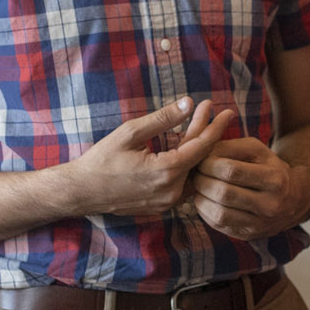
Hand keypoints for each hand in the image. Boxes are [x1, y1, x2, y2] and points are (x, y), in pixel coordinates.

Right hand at [67, 98, 235, 216]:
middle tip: (206, 110)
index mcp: (166, 171)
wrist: (82, 191)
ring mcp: (169, 202)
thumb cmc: (103, 159)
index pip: (202, 146)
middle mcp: (172, 191)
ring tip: (197, 126)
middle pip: (199, 158)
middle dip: (204, 132)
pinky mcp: (163, 207)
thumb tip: (188, 103)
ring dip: (196, 149)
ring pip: (193, 172)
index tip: (227, 111)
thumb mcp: (131, 133)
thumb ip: (163, 119)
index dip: (215, 126)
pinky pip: (183, 183)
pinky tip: (182, 147)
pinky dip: (186, 164)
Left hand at [188, 137, 309, 239]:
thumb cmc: (269, 168)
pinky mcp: (248, 236)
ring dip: (200, 198)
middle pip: (224, 193)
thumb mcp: (257, 150)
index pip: (232, 171)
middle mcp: (270, 205)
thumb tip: (202, 153)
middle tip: (196, 173)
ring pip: (219, 214)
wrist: (293, 199)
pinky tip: (204, 199)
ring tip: (198, 187)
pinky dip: (205, 211)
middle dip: (202, 181)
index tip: (202, 159)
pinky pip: (219, 225)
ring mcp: (259, 225)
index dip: (210, 164)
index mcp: (274, 179)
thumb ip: (230, 147)